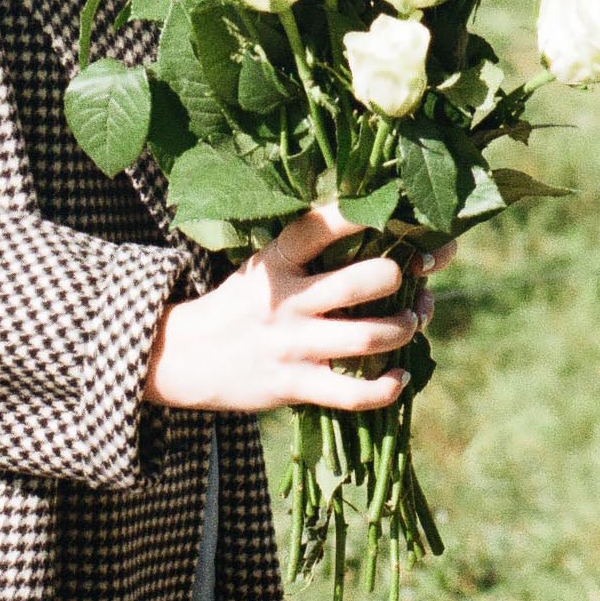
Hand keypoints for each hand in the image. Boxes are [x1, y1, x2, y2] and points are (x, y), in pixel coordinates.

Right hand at [142, 203, 456, 413]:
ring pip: (363, 337)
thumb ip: (303, 255)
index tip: (387, 208)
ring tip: (413, 321)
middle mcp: (285, 300)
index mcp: (274, 263)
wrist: (186, 357)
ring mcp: (291, 345)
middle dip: (394, 277)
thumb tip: (370, 236)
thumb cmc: (238, 304)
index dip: (352, 216)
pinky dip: (385, 387)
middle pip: (353, 284)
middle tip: (411, 275)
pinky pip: (351, 392)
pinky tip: (400, 377)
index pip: (314, 229)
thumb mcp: (260, 268)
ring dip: (401, 328)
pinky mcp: (294, 385)